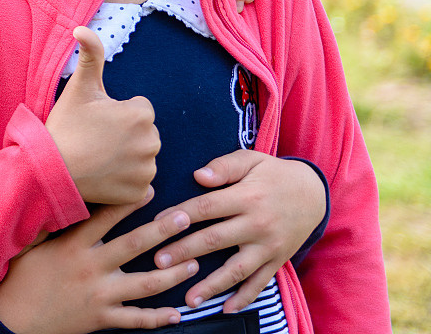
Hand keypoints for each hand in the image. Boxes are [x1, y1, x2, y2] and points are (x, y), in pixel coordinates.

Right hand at [0, 191, 198, 333]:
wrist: (15, 321)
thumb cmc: (21, 278)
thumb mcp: (32, 246)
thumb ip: (53, 225)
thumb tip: (63, 197)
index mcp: (73, 246)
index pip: (105, 219)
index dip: (128, 203)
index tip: (151, 189)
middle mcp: (90, 268)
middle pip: (133, 246)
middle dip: (162, 231)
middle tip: (185, 217)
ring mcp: (99, 296)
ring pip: (144, 284)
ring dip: (173, 274)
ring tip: (194, 263)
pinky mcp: (101, 319)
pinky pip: (136, 319)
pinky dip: (158, 317)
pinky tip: (178, 313)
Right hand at [46, 27, 158, 204]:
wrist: (50, 169)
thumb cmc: (65, 125)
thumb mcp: (79, 87)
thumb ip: (91, 54)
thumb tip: (81, 27)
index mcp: (141, 114)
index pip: (140, 110)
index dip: (117, 114)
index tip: (96, 122)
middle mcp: (152, 142)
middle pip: (144, 134)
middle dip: (126, 135)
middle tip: (96, 140)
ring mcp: (147, 170)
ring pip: (143, 158)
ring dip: (127, 158)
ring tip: (99, 157)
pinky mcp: (140, 192)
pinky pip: (140, 183)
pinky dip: (126, 181)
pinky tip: (105, 175)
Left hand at [152, 151, 324, 311]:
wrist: (315, 193)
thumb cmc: (273, 173)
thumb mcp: (251, 160)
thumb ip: (224, 166)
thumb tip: (198, 176)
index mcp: (247, 196)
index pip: (206, 207)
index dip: (180, 215)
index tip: (156, 224)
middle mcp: (257, 224)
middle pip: (214, 240)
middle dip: (184, 252)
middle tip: (157, 263)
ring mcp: (268, 246)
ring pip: (236, 269)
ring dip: (211, 285)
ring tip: (188, 299)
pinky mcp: (277, 260)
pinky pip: (260, 283)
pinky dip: (244, 298)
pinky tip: (226, 309)